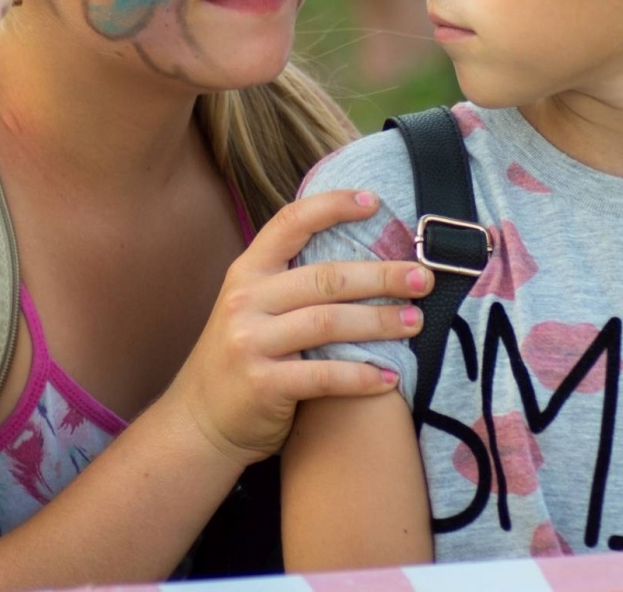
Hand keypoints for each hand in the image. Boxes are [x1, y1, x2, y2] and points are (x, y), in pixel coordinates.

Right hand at [160, 189, 430, 467]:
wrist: (199, 420)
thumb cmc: (241, 358)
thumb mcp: (251, 307)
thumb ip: (290, 283)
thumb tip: (361, 256)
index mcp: (247, 272)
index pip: (290, 223)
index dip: (332, 206)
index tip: (374, 202)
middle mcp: (246, 300)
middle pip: (325, 278)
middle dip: (381, 276)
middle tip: (423, 278)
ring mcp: (251, 341)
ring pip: (329, 323)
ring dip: (380, 322)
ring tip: (415, 322)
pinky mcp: (263, 384)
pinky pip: (324, 375)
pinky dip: (362, 375)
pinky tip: (391, 377)